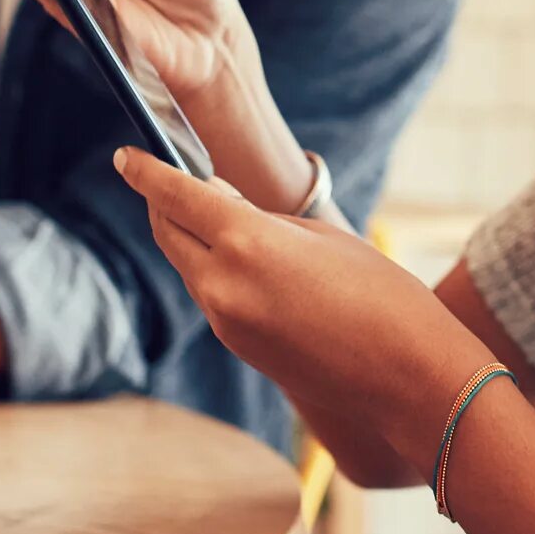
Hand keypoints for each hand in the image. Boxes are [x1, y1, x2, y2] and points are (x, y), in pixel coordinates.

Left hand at [113, 147, 488, 482]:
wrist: (408, 378)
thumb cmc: (382, 295)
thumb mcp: (322, 237)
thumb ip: (261, 218)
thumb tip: (218, 204)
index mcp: (247, 243)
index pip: (175, 196)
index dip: (146, 171)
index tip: (126, 155)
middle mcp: (223, 284)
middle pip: (168, 232)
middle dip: (163, 203)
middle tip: (169, 178)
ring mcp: (226, 322)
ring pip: (189, 266)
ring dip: (192, 238)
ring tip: (218, 215)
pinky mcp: (238, 347)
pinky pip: (211, 296)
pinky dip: (214, 270)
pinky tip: (244, 261)